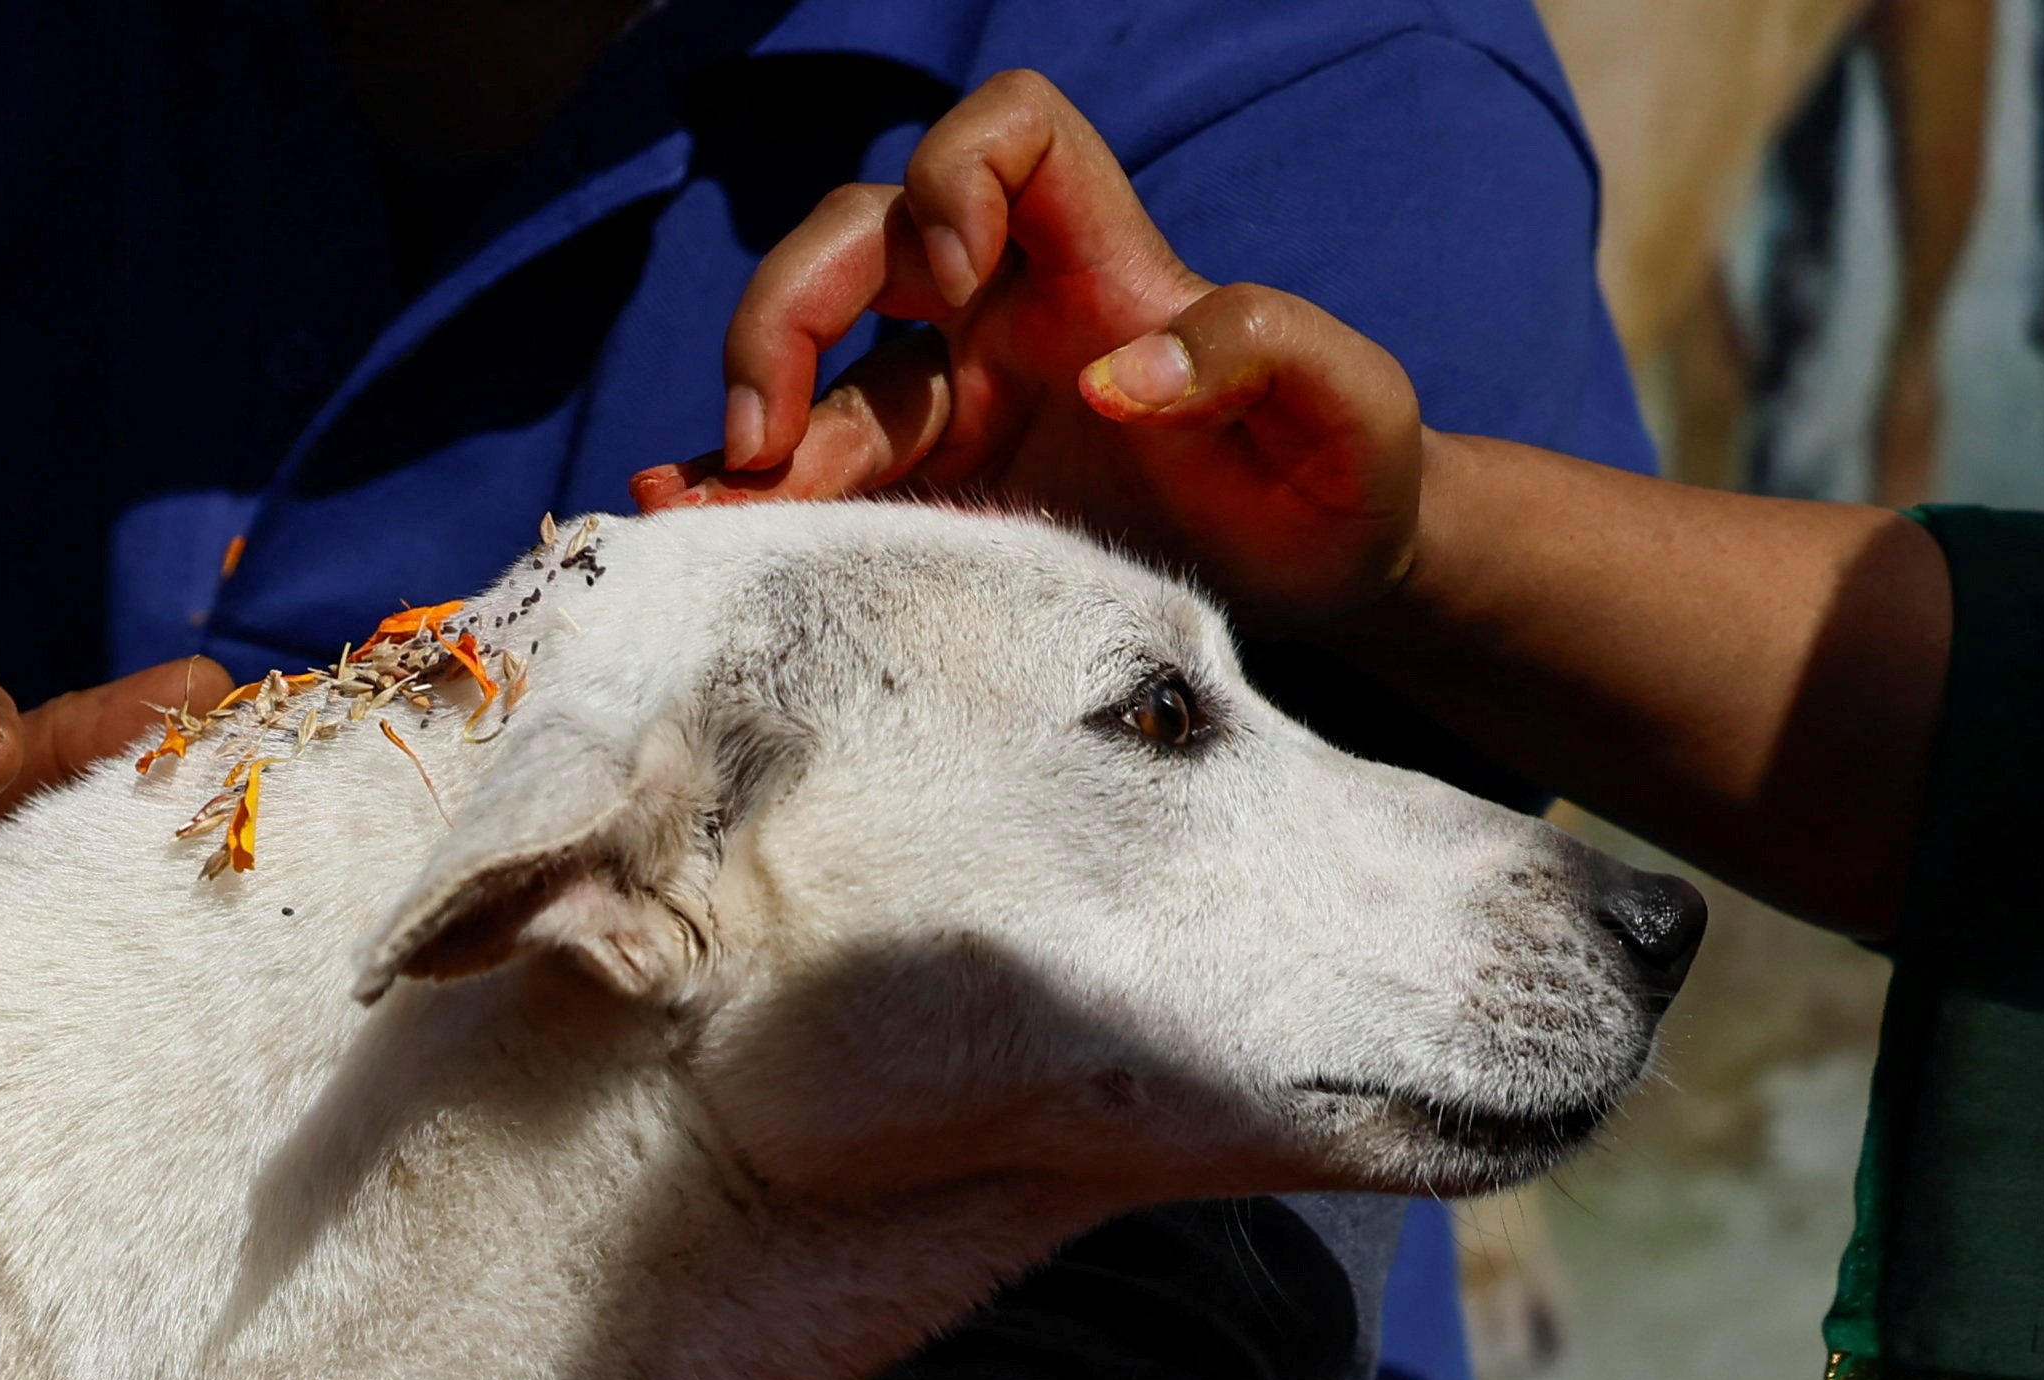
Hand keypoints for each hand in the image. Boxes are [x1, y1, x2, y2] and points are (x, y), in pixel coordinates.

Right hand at [626, 67, 1427, 629]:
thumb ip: (1263, 352)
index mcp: (1098, 267)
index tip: (954, 294)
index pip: (1011, 134)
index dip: (956, 179)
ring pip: (810, 388)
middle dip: (787, 320)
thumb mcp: (1350, 409)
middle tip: (764, 437)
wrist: (1317, 582)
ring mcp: (950, 414)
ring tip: (698, 524)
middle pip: (856, 247)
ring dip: (743, 447)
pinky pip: (809, 488)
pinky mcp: (923, 504)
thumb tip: (1122, 375)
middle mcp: (1003, 321)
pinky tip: (693, 542)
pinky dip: (740, 508)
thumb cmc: (1340, 479)